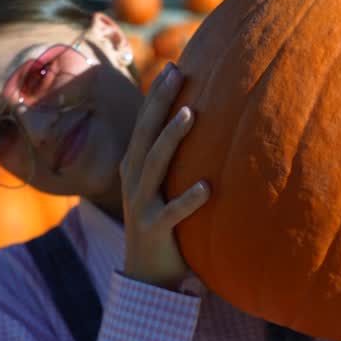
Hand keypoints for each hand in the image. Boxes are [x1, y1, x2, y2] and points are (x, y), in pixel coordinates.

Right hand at [121, 62, 209, 289]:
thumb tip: (203, 123)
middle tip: (177, 72)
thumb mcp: (162, 187)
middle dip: (160, 101)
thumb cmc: (162, 224)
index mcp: (135, 167)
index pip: (144, 123)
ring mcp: (141, 205)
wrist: (147, 275)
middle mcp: (134, 181)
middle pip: (145, 134)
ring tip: (191, 114)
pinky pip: (172, 213)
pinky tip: (207, 186)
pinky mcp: (154, 230)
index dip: (157, 95)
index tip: (176, 65)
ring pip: (154, 166)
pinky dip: (188, 200)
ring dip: (171, 138)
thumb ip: (173, 160)